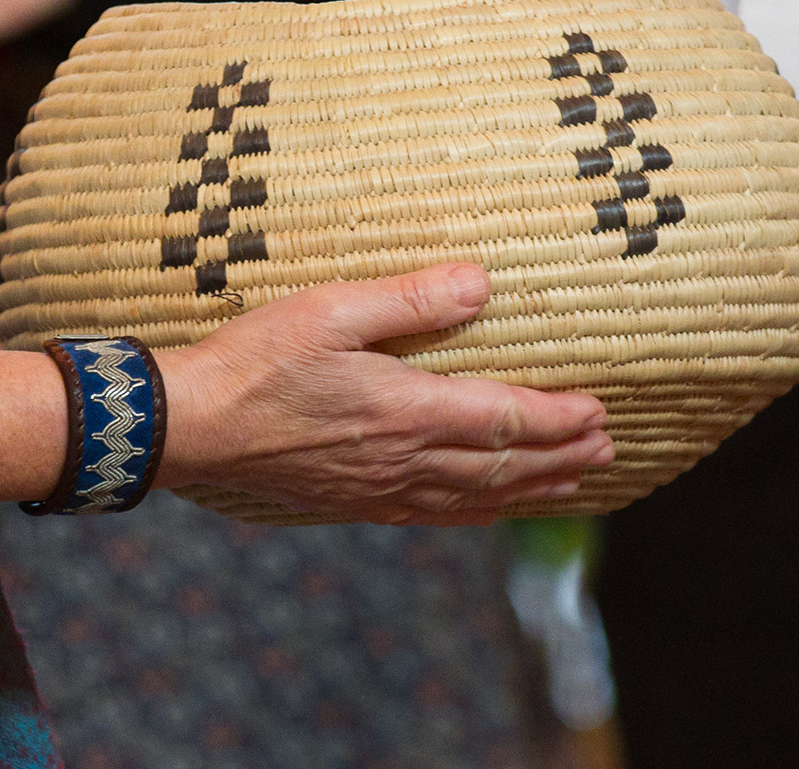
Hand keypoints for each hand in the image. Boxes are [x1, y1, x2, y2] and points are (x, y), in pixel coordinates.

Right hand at [155, 264, 614, 524]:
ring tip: (572, 483)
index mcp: (407, 410)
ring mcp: (378, 489)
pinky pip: (433, 515)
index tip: (600, 412)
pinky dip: (476, 514)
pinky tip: (487, 510)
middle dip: (560, 458)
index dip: (558, 419)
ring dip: (530, 490)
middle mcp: (403, 460)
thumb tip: (482, 283)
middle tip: (607, 450)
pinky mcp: (352, 503)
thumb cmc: (255, 360)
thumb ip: (411, 298)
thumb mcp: (333, 308)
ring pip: (474, 498)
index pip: (503, 419)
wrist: (190, 426)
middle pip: (501, 466)